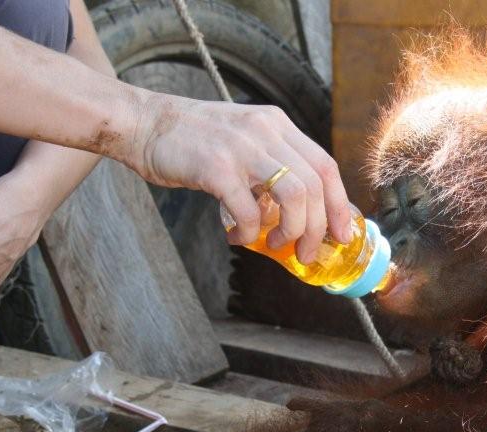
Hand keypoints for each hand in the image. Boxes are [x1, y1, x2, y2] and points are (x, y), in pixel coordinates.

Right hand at [129, 93, 352, 263]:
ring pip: (293, 196)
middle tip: (307, 252)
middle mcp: (266, 131)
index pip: (325, 165)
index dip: (339, 204)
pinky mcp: (216, 167)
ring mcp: (242, 148)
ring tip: (275, 244)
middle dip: (318, 228)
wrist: (144, 123)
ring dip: (292, 230)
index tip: (342, 234)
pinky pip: (249, 210)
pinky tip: (238, 236)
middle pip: (314, 185)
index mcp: (277, 125)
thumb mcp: (245, 138)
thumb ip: (273, 163)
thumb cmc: (194, 140)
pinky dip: (249, 232)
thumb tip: (304, 209)